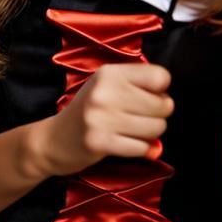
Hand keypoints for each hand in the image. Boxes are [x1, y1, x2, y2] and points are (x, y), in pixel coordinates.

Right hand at [32, 62, 173, 178]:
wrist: (52, 140)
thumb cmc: (87, 110)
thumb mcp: (106, 86)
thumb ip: (135, 83)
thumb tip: (168, 97)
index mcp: (109, 73)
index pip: (159, 76)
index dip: (162, 89)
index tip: (151, 96)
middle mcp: (105, 92)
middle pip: (162, 104)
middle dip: (160, 114)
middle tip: (145, 117)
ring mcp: (101, 118)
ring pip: (155, 127)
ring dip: (152, 133)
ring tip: (137, 131)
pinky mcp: (100, 142)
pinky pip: (141, 147)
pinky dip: (141, 149)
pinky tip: (128, 144)